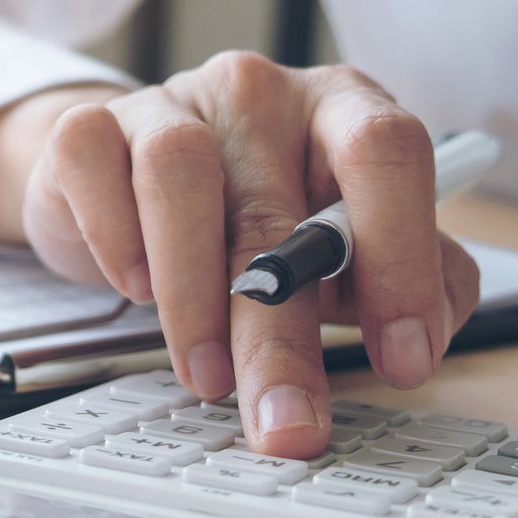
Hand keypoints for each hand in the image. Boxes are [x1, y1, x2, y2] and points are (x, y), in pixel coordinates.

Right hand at [0, 52, 479, 457]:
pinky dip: (117, 242)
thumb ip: (413, 277)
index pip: (388, 152)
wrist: (125, 176)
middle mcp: (260, 92)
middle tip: (287, 426)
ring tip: (205, 375)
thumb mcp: (346, 247)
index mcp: (343, 108)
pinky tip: (136, 287)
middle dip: (284, 341)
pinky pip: (101, 173)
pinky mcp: (90, 125)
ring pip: (179, 179)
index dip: (401, 257)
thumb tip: (427, 335)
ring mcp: (171, 100)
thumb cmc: (253, 215)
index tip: (404, 358)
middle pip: (279, 210)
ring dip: (194, 299)